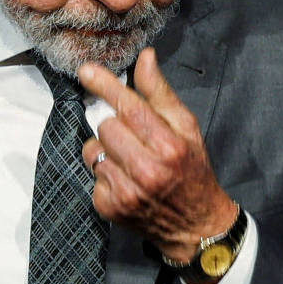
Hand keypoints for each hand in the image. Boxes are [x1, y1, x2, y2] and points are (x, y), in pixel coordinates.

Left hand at [77, 48, 238, 272]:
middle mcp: (147, 171)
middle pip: (106, 126)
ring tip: (129, 160)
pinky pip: (92, 174)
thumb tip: (144, 58)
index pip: (128, 107)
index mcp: (169, 147)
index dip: (105, 86)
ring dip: (107, 150)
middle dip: (115, 126)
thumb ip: (161, 94)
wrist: (195, 226)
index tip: (87, 71)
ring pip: (94, 149)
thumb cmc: (193, 171)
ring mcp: (126, 192)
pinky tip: (125, 179)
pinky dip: (105, 173)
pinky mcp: (110, 207)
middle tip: (133, 136)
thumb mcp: (187, 129)